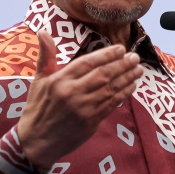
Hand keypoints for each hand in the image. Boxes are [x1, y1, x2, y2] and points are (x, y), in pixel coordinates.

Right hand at [17, 29, 143, 170]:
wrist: (36, 142)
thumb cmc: (37, 109)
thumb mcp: (38, 81)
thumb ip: (46, 56)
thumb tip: (43, 31)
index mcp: (59, 80)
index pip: (87, 62)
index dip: (106, 55)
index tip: (121, 49)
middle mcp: (72, 93)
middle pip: (102, 75)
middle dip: (122, 65)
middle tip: (135, 57)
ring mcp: (82, 109)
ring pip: (110, 89)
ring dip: (127, 78)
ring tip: (138, 70)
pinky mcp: (90, 122)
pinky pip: (111, 105)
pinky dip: (123, 94)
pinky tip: (131, 86)